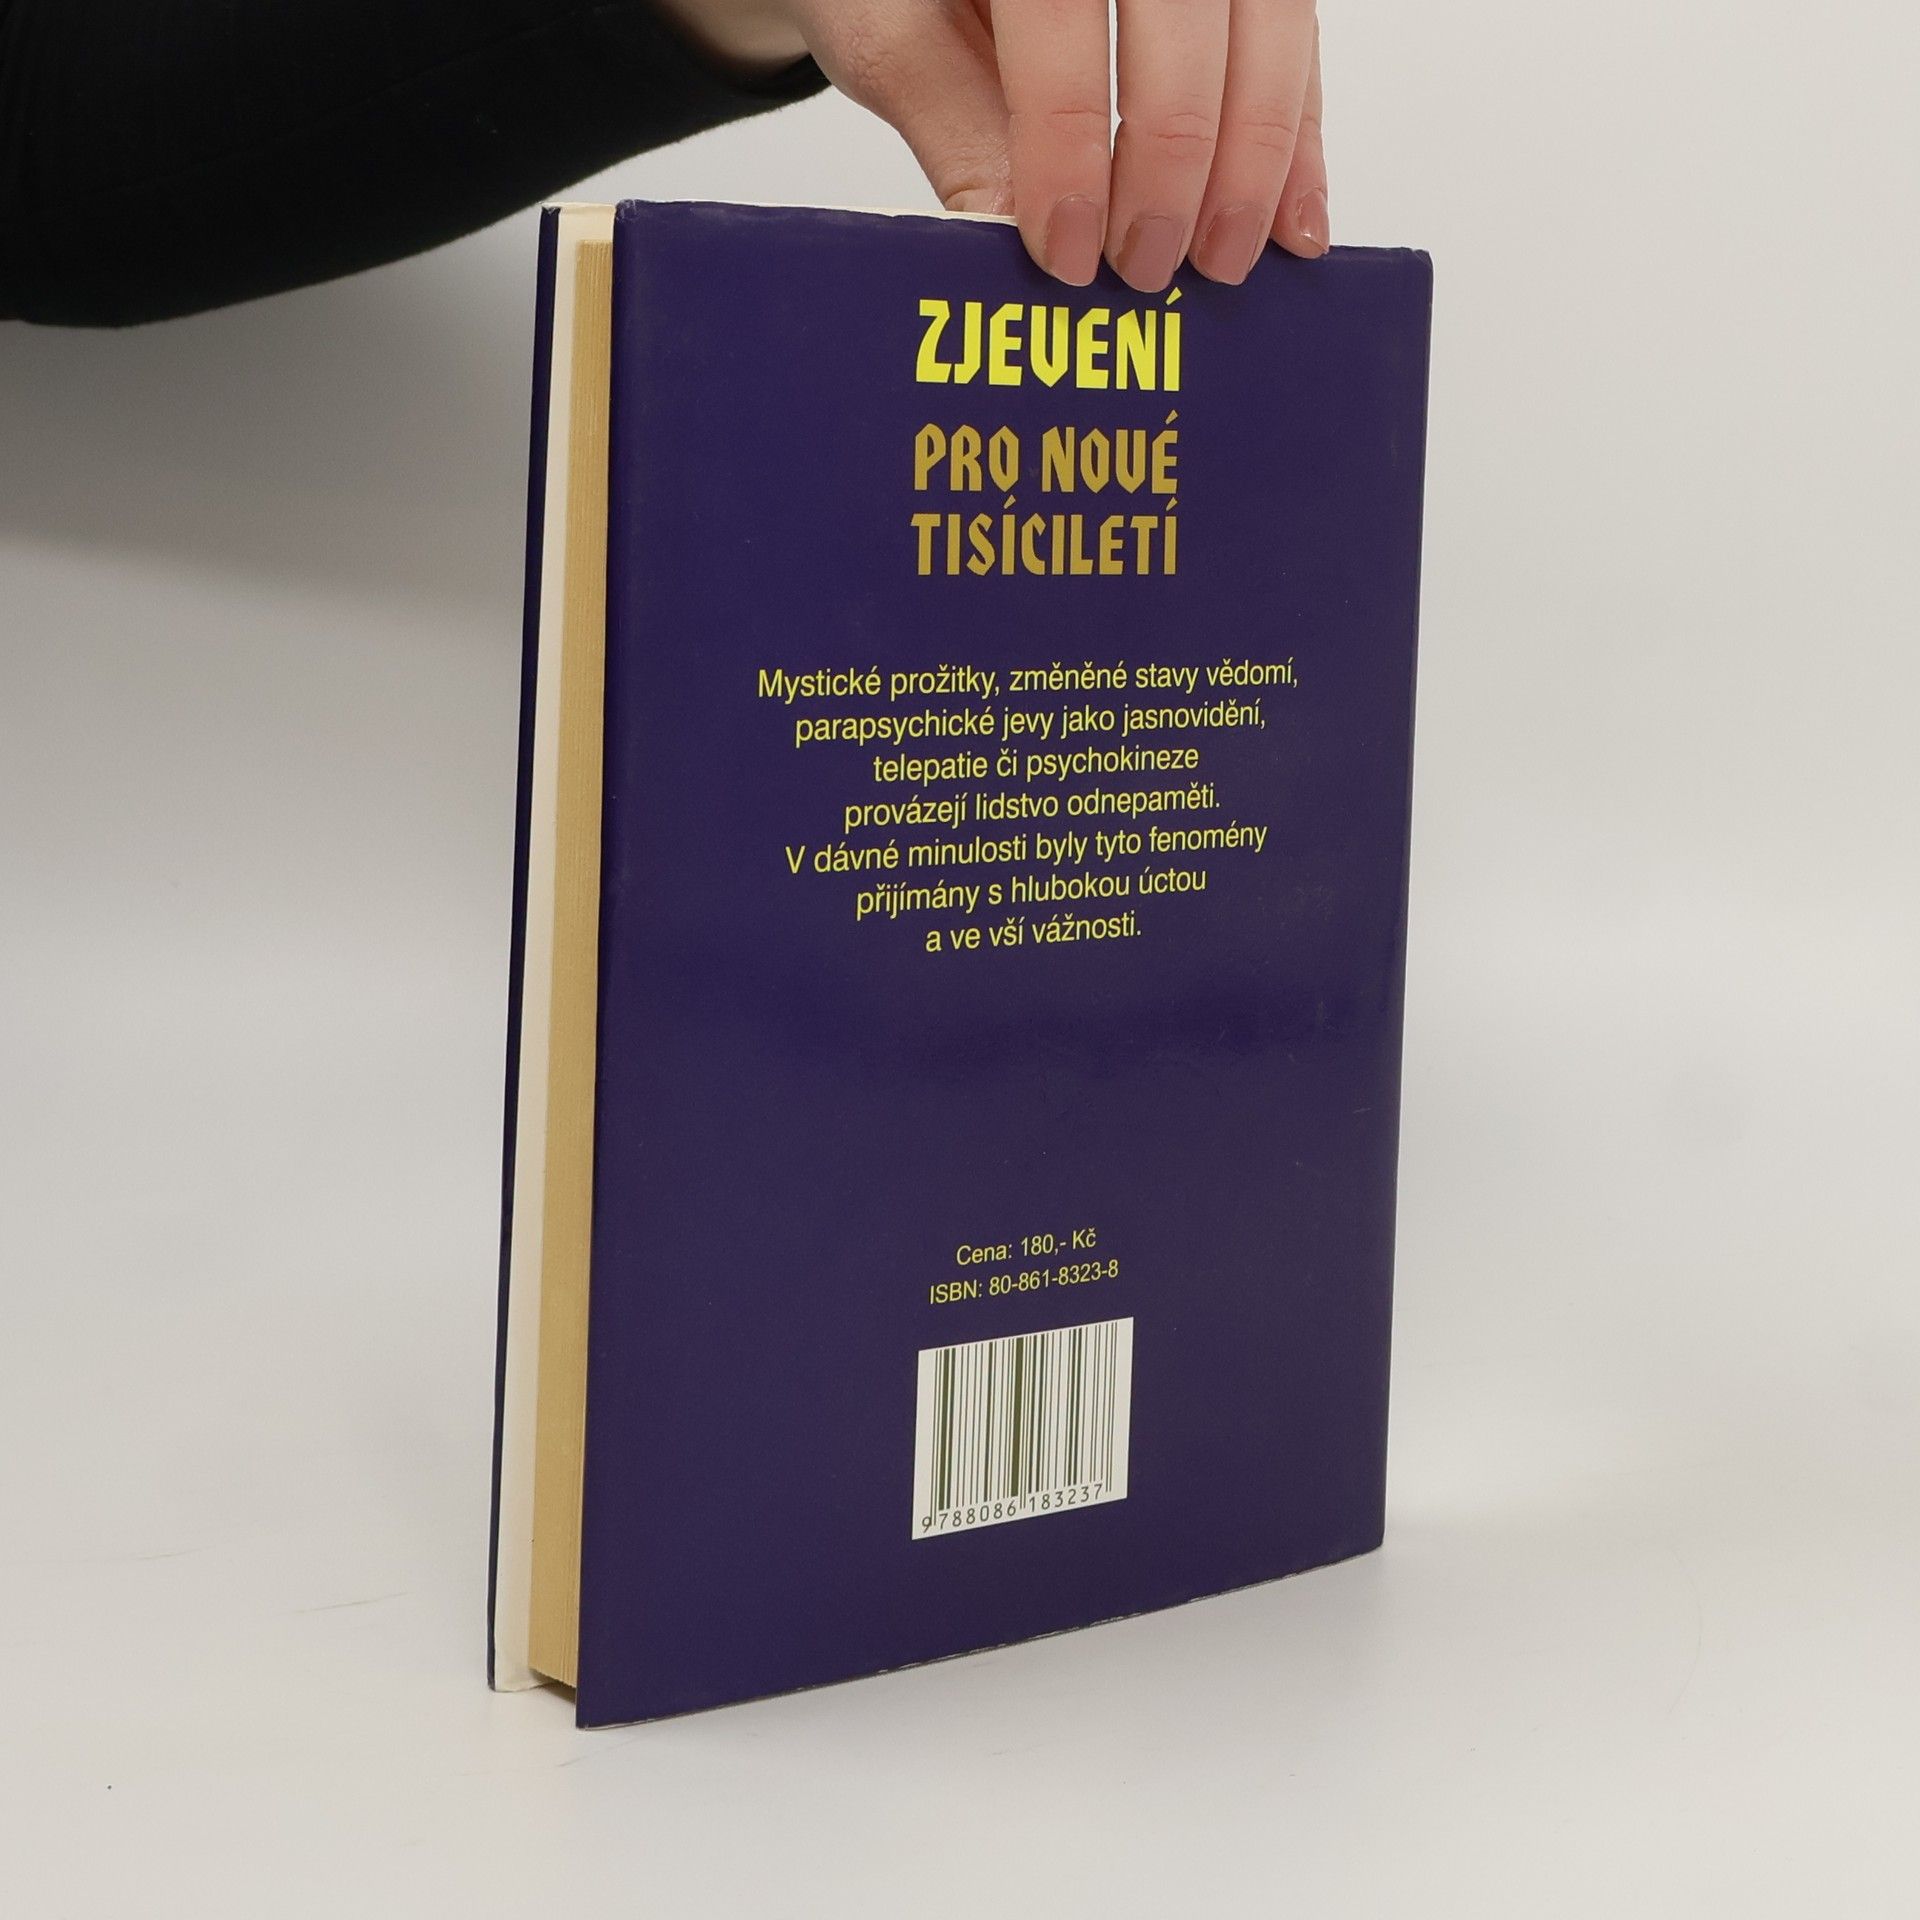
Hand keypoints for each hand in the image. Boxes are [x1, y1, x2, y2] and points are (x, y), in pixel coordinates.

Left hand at [656, 1, 1329, 289]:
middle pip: (1191, 24)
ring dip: (1258, 160)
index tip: (1065, 254)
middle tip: (1144, 269)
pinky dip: (1300, 139)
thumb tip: (1011, 245)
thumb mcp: (891, 38)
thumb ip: (955, 130)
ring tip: (1222, 262)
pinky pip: (1294, 44)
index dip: (1071, 148)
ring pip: (1270, 31)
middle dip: (1176, 164)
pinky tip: (1294, 224)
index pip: (1068, 20)